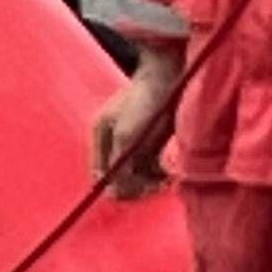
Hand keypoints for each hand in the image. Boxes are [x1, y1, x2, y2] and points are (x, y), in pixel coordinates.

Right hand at [89, 49, 186, 193]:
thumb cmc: (144, 102)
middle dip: (135, 184)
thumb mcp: (126, 136)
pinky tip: (169, 173)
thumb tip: (111, 193)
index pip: (101, 174)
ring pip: (137, 174)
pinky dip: (159, 173)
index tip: (135, 192)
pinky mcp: (152, 142)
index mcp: (100, 136)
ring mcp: (133, 142)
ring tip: (165, 179)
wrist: (171, 77)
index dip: (116, 187)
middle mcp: (114, 141)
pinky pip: (151, 167)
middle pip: (119, 176)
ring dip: (150, 181)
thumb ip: (118, 166)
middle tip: (155, 185)